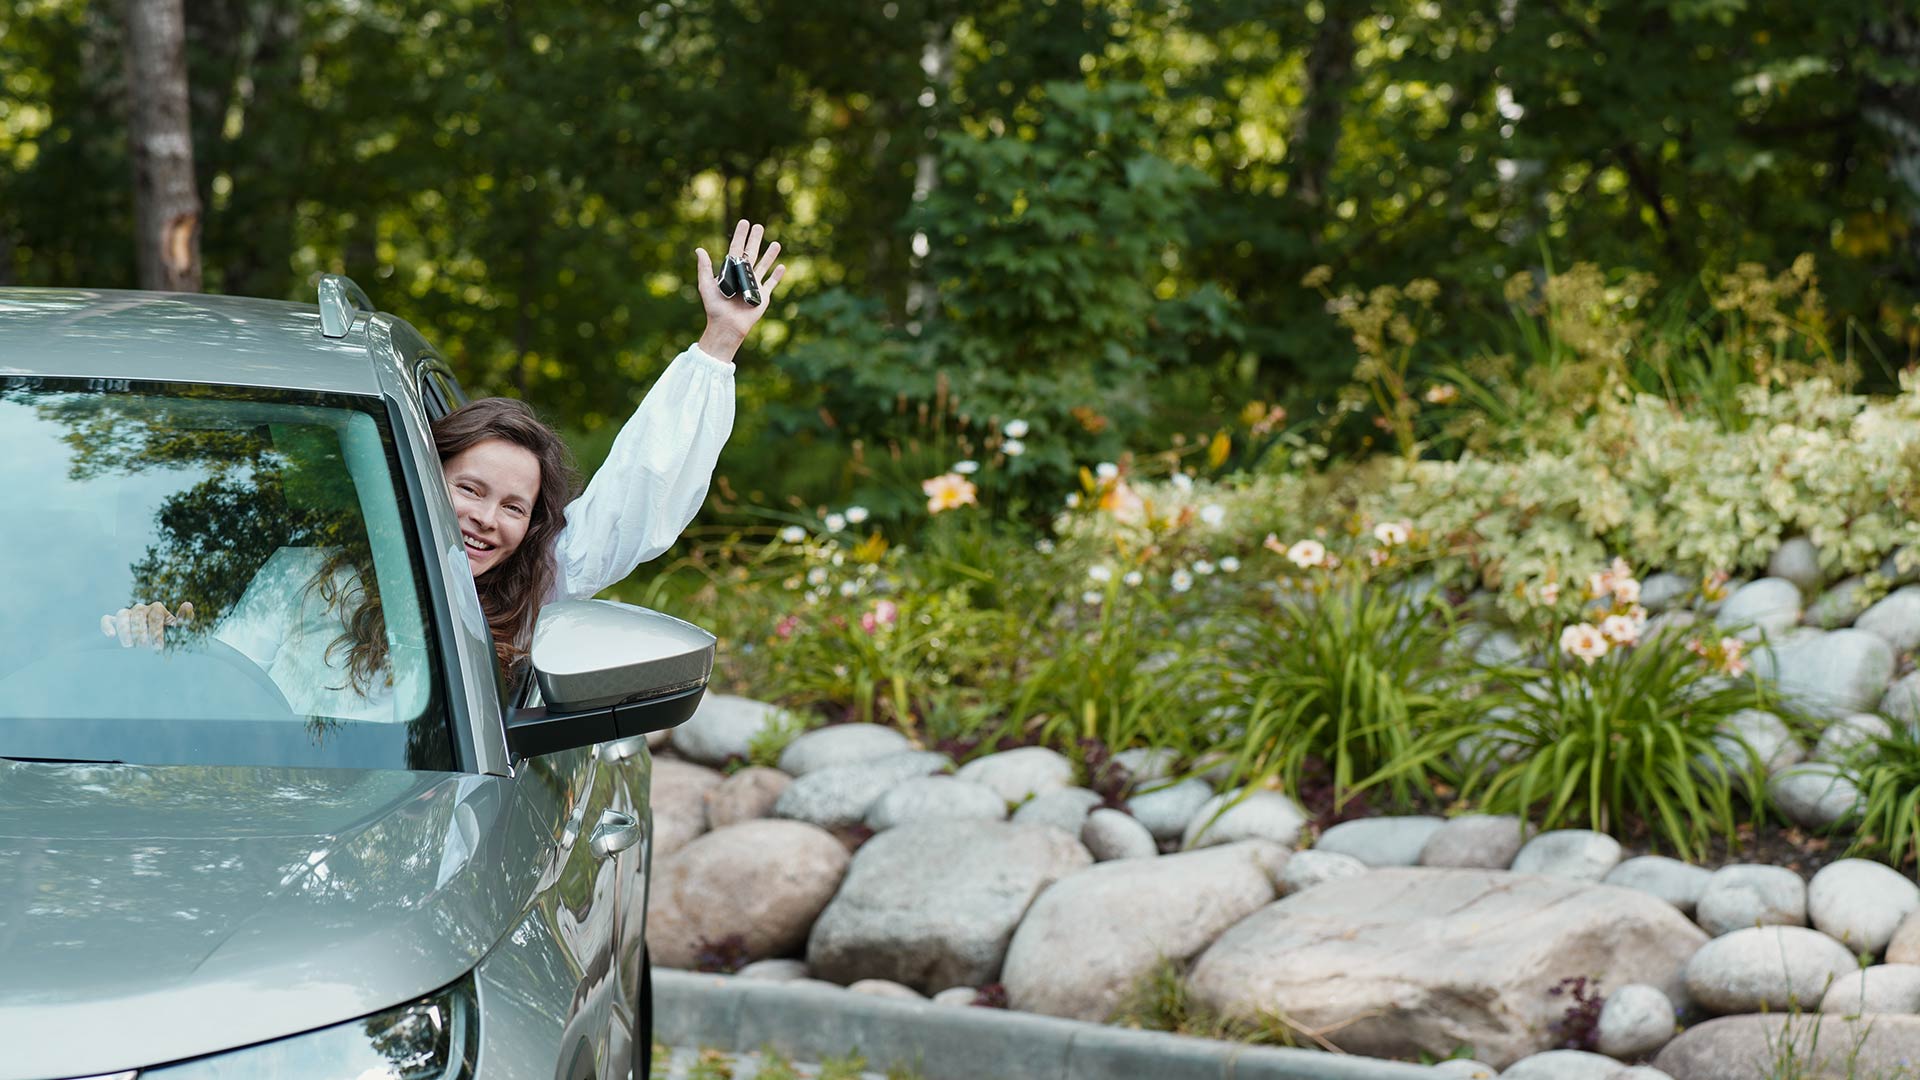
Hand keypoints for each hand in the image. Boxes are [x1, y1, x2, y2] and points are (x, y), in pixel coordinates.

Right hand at [101, 601, 192, 650]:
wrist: (150, 648)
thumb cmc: (166, 638)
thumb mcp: (177, 630)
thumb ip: (183, 620)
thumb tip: (187, 605)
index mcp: (157, 609)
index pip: (156, 614)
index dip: (157, 630)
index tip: (159, 647)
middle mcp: (141, 609)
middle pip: (139, 615)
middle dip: (142, 632)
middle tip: (145, 648)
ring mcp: (127, 614)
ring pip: (123, 615)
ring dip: (125, 630)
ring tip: (129, 645)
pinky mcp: (113, 622)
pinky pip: (107, 619)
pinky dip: (107, 625)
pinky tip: (111, 636)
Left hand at [694, 218, 787, 363]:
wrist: (726, 325)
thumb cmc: (714, 307)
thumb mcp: (706, 285)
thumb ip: (704, 267)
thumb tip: (699, 249)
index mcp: (731, 271)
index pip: (737, 249)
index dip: (740, 236)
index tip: (745, 223)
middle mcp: (743, 276)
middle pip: (751, 254)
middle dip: (755, 240)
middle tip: (759, 226)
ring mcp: (754, 285)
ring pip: (764, 266)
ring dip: (770, 254)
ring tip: (776, 243)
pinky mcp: (762, 296)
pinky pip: (771, 283)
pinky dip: (777, 275)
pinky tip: (781, 266)